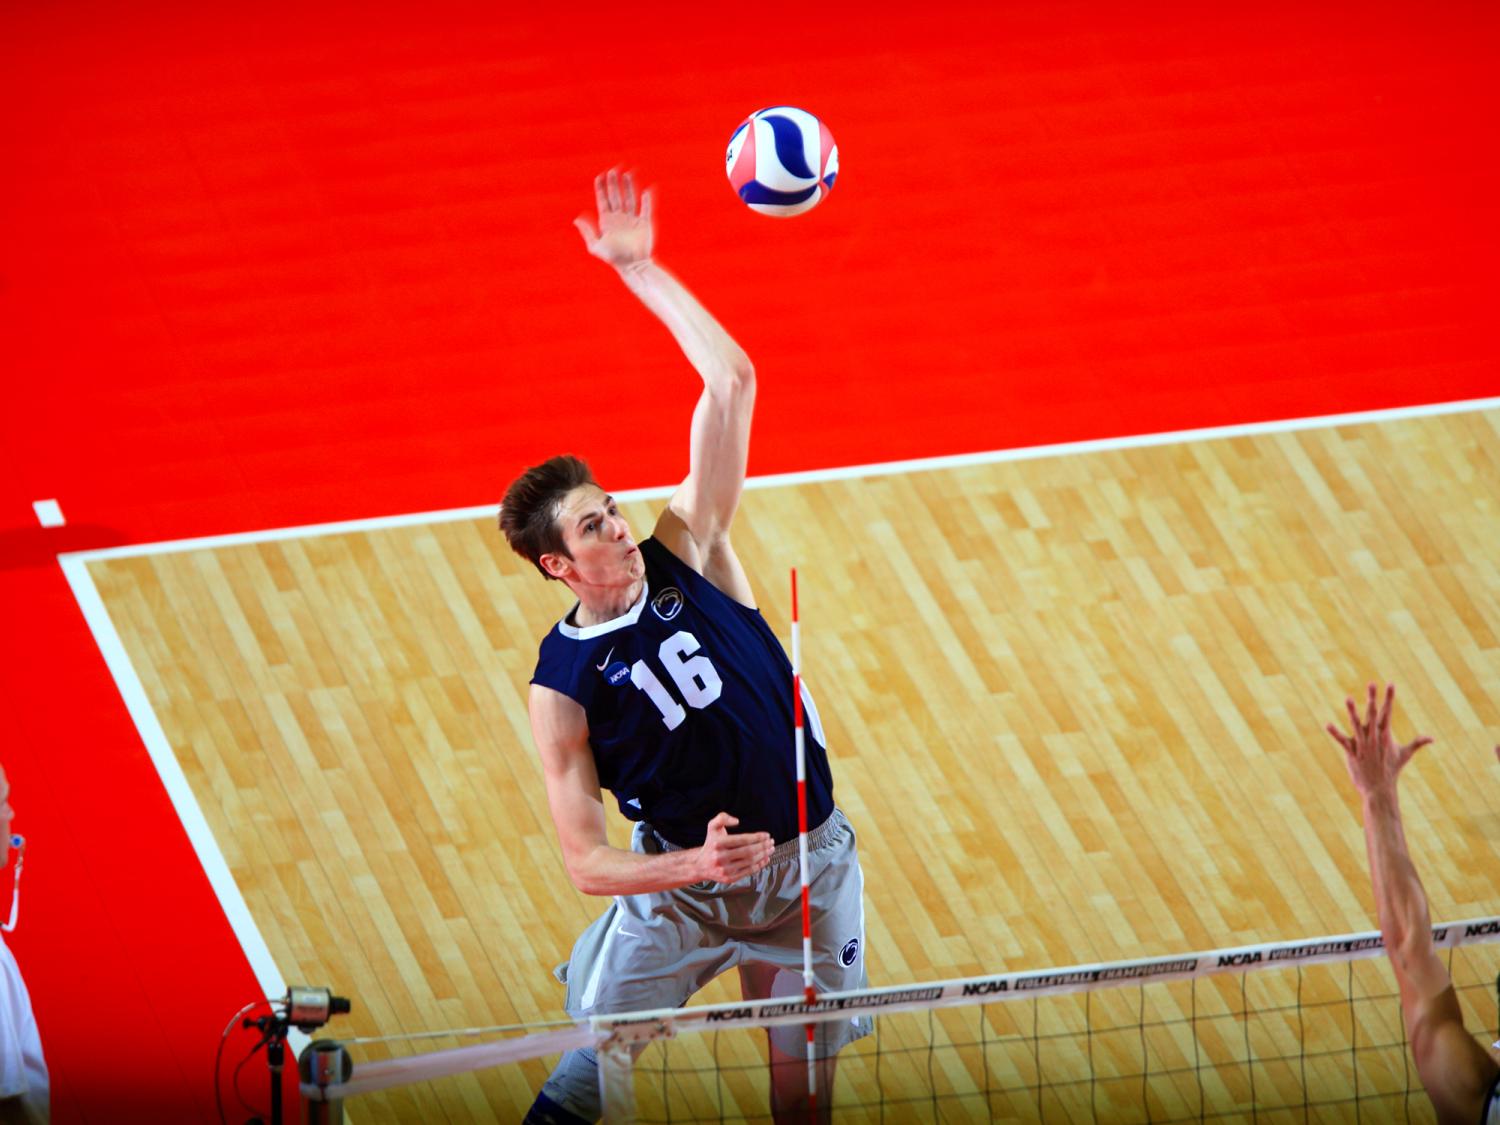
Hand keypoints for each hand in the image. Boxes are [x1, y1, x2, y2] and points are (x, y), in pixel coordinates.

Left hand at [574, 169, 653, 268]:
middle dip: (614, 183)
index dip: (601, 188)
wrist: (633, 266)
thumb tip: (576, 219)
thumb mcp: (596, 246)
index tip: (600, 176)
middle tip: (613, 170)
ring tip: (627, 174)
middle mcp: (619, 218)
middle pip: (616, 196)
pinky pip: (646, 209)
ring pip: (630, 199)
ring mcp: (632, 220)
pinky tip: (646, 190)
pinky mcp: (644, 224)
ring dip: (629, 187)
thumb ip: (587, 232)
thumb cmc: (613, 258)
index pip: (603, 200)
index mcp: (607, 221)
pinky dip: (647, 200)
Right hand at [694, 812, 773, 883]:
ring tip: (770, 849)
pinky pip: (748, 872)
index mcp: (718, 843)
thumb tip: (736, 821)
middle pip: (748, 851)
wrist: (700, 865)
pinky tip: (765, 859)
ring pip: (750, 862)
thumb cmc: (711, 844)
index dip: (758, 837)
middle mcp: (720, 857)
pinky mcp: (729, 879)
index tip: (767, 835)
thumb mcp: (712, 827)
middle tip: (771, 842)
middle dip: (763, 846)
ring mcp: (725, 869)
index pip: (743, 839)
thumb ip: (722, 818)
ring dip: (764, 855)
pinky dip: (759, 866)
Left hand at [1324, 682, 1431, 798]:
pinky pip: (1342, 741)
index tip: (1391, 684)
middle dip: (1373, 699)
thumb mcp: (1405, 755)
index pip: (1388, 712)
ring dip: (1352, 712)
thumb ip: (1417, 743)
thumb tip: (1433, 738)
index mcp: (1386, 735)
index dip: (1389, 698)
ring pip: (1357, 725)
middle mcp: (1375, 738)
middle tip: (1371, 683)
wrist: (1380, 788)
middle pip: (1373, 714)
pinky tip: (1327, 724)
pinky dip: (1335, 733)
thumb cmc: (1392, 770)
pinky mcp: (1352, 753)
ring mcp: (1363, 745)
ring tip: (1348, 698)